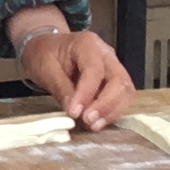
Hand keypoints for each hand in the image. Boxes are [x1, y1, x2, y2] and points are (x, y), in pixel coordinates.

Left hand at [17, 24, 133, 127]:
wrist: (47, 48)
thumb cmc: (44, 55)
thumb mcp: (45, 68)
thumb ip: (60, 88)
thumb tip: (74, 112)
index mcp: (87, 44)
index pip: (94, 70)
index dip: (86, 94)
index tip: (74, 113)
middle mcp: (106, 54)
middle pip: (119, 80)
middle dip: (106, 105)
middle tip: (88, 121)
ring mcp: (113, 66)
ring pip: (125, 91)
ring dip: (112, 111)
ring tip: (92, 125)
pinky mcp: (114, 80)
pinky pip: (121, 98)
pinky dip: (111, 112)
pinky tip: (96, 122)